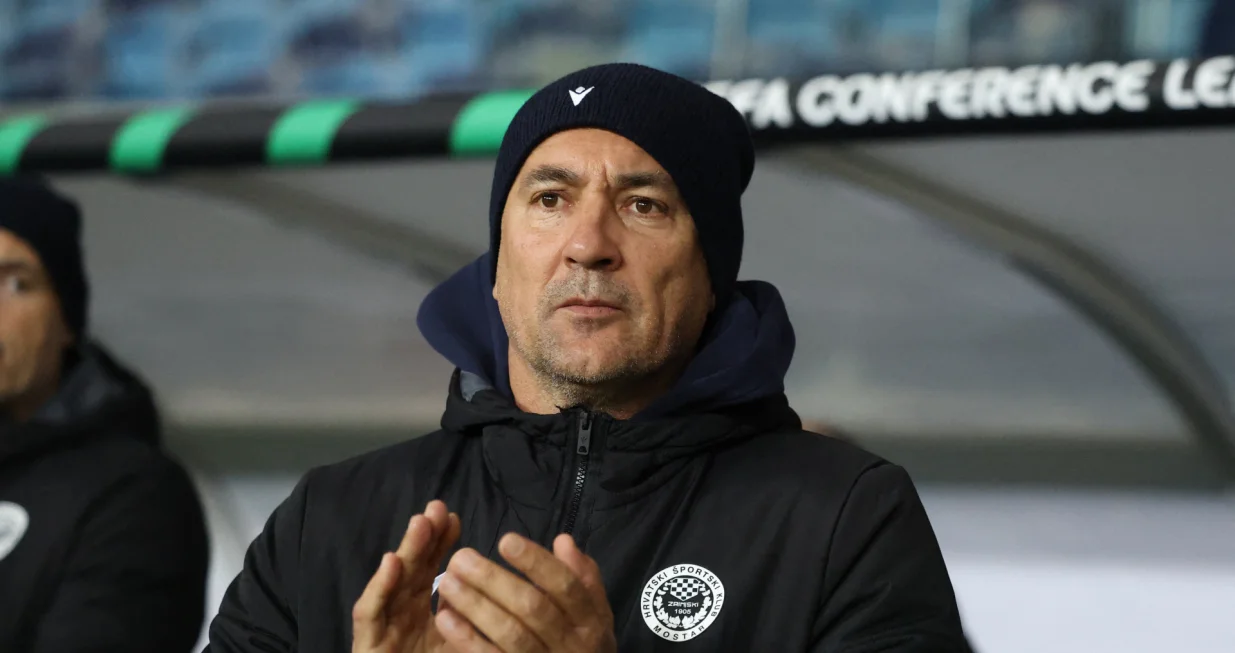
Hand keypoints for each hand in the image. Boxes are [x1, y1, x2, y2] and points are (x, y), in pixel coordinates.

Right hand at [352, 500, 461, 652]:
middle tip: (438, 508)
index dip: (442, 543)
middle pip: (413, 569)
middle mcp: (400, 615)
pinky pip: (370, 613)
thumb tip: (504, 589)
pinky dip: (379, 587)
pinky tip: (391, 562)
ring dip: (405, 551)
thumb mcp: (462, 645)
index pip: (432, 570)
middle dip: (424, 537)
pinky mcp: (367, 645)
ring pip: (392, 583)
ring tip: (420, 522)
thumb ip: (476, 619)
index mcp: (422, 613)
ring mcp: (382, 628)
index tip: (455, 517)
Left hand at [433, 533, 616, 652]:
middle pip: (532, 608)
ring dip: (476, 606)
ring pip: (510, 634)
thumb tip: (563, 540)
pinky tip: (446, 619)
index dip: (536, 562)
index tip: (506, 540)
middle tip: (461, 557)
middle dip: (494, 580)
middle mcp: (569, 643)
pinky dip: (468, 639)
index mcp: (590, 619)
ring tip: (447, 581)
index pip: (565, 585)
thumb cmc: (584, 644)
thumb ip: (582, 577)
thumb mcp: (595, 612)